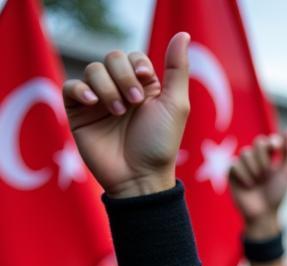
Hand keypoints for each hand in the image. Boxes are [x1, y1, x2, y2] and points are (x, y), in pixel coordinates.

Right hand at [62, 33, 190, 197]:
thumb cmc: (160, 144)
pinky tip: (94, 104)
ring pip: (93, 70)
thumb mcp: (175, 105)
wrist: (139, 177)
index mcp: (144, 88)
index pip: (133, 58)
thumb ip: (177, 69)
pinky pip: (71, 87)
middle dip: (122, 76)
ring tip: (118, 112)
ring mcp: (99, 101)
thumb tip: (182, 34)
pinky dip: (81, 90)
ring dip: (107, 87)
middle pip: (112, 58)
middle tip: (134, 103)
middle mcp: (121, 91)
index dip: (137, 65)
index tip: (146, 81)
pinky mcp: (79, 112)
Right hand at [229, 129, 286, 238]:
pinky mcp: (231, 172)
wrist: (263, 214)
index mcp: (269, 157)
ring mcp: (242, 164)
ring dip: (255, 171)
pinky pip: (234, 164)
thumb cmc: (277, 195)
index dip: (273, 142)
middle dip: (265, 160)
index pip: (269, 140)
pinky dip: (244, 176)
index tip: (276, 148)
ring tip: (257, 184)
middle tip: (267, 176)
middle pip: (258, 143)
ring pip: (245, 153)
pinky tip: (248, 186)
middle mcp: (255, 158)